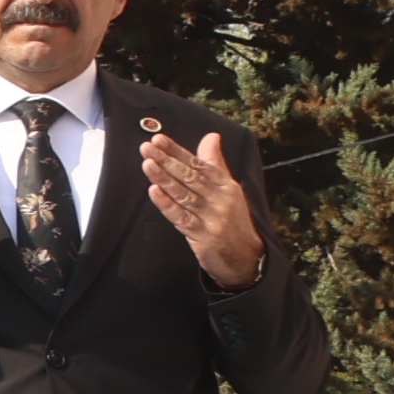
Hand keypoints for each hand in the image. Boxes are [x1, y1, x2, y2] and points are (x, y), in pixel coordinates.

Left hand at [144, 122, 268, 288]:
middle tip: (147, 147)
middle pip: (191, 177)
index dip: (178, 151)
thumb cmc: (232, 219)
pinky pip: (182, 217)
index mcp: (227, 186)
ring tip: (148, 163)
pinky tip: (154, 191)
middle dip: (167, 161)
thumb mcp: (228, 189)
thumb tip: (211, 136)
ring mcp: (212, 218)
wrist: (246, 257)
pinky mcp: (203, 236)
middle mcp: (221, 200)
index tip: (159, 139)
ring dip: (164, 178)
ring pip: (185, 195)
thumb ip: (215, 163)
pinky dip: (167, 204)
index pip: (200, 164)